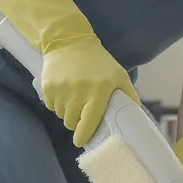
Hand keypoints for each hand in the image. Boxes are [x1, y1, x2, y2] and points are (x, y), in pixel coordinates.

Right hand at [0, 0, 139, 145]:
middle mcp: (78, 93)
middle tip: (81, 112)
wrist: (69, 41)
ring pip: (61, 115)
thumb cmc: (98, 61)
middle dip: (76, 122)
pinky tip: (63, 92)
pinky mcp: (48, 87)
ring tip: (73, 99)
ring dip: (66, 112)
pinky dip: (56, 104)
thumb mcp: (118, 75)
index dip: (83, 135)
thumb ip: (129, 95)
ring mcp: (61, 90)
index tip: (80, 141)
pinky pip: (50, 106)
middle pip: (72, 122)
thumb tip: (135, 115)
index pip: (88, 123)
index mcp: (98, 92)